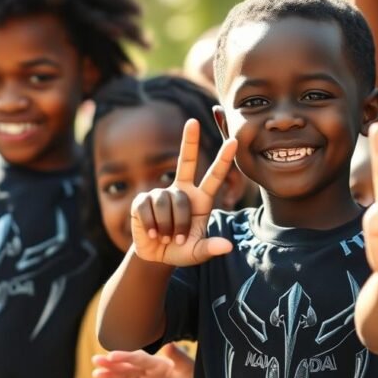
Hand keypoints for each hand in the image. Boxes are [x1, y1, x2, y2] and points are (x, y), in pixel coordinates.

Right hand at [92, 344, 193, 377]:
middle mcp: (151, 368)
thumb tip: (169, 345)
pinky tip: (101, 376)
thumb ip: (179, 358)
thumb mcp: (189, 370)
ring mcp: (147, 377)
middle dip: (113, 363)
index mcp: (161, 362)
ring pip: (125, 373)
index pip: (140, 359)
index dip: (126, 357)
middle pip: (129, 365)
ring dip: (110, 371)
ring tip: (95, 370)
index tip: (112, 355)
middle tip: (97, 360)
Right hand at [130, 119, 236, 265]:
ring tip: (168, 237)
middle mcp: (183, 191)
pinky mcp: (143, 199)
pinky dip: (153, 226)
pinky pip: (149, 209)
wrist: (155, 255)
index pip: (215, 177)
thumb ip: (211, 249)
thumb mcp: (197, 253)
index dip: (223, 160)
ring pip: (170, 201)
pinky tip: (153, 233)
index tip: (234, 142)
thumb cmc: (181, 251)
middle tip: (193, 121)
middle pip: (186, 161)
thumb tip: (227, 247)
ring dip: (170, 225)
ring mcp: (162, 193)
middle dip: (189, 141)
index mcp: (201, 200)